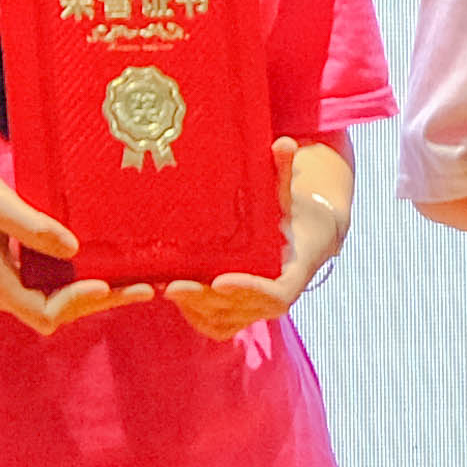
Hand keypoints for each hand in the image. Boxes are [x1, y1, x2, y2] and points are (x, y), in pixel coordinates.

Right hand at [0, 157, 133, 335]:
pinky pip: (50, 288)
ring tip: (137, 283)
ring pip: (56, 304)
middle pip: (57, 313)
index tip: (104, 283)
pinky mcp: (12, 276)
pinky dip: (78, 282)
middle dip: (100, 301)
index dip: (76, 301)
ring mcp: (6, 288)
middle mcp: (1, 295)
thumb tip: (75, 249)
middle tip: (144, 289)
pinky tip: (107, 270)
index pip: (44, 311)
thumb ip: (33, 228)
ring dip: (94, 295)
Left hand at [160, 144, 346, 336]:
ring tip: (163, 285)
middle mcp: (275, 299)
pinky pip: (213, 324)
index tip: (221, 280)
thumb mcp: (289, 194)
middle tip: (173, 285)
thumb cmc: (291, 213)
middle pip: (239, 309)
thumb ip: (283, 172)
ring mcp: (255, 311)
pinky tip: (169, 293)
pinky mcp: (238, 317)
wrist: (303, 240)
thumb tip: (284, 141)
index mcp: (292, 274)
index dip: (247, 289)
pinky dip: (192, 314)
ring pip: (222, 319)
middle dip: (205, 299)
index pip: (273, 293)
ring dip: (193, 307)